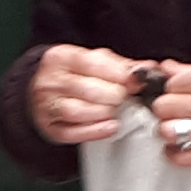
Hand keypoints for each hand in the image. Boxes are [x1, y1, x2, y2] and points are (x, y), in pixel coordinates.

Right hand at [25, 43, 144, 144]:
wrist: (42, 90)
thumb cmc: (74, 75)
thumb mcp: (93, 61)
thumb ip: (120, 65)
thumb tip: (148, 68)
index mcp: (60, 57)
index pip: (91, 63)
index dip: (118, 74)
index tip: (136, 82)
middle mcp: (49, 80)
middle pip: (86, 89)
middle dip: (114, 95)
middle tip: (126, 98)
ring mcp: (46, 105)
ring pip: (77, 111)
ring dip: (104, 113)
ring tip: (118, 112)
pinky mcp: (49, 127)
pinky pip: (72, 132)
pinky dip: (95, 131)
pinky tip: (111, 127)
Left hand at [147, 57, 190, 167]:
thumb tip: (170, 68)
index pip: (173, 81)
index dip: (172, 85)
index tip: (177, 90)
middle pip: (164, 106)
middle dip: (167, 106)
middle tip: (177, 108)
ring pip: (167, 130)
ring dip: (168, 129)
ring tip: (178, 127)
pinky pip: (180, 157)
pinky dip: (174, 153)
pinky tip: (182, 146)